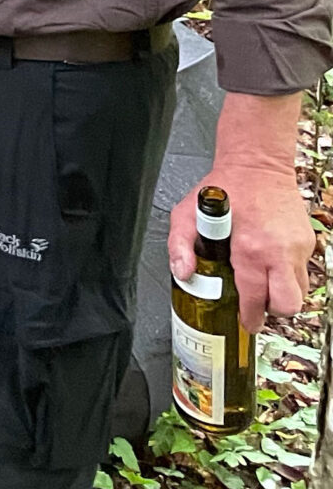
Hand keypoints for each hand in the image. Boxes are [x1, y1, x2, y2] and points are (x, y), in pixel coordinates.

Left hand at [171, 93, 312, 330]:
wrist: (257, 165)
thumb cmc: (220, 190)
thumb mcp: (185, 214)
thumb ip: (180, 246)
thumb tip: (183, 274)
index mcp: (251, 248)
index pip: (257, 298)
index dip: (250, 317)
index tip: (244, 323)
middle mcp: (281, 252)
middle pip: (289, 304)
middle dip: (272, 310)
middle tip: (254, 303)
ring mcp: (299, 248)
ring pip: (301, 291)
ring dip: (282, 294)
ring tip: (261, 283)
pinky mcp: (308, 242)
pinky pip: (302, 273)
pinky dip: (288, 276)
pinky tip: (269, 265)